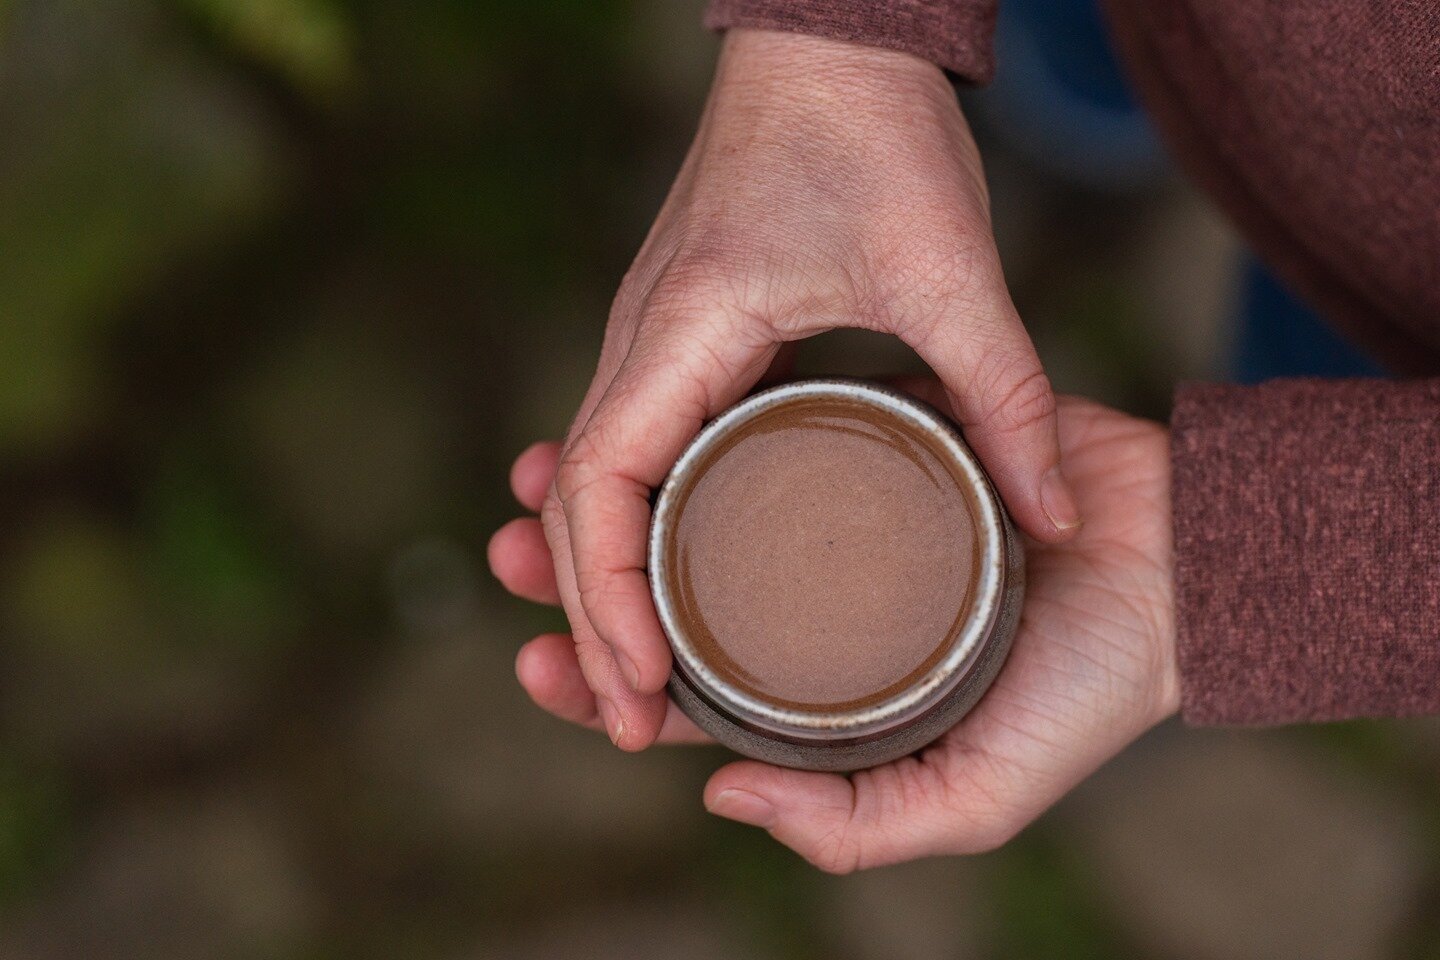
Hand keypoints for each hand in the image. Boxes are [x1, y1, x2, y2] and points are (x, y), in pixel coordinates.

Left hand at [489, 384, 1178, 871]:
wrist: (1179, 570)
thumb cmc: (1084, 694)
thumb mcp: (976, 796)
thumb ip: (857, 824)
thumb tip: (721, 800)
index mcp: (823, 691)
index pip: (691, 694)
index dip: (605, 686)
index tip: (534, 663)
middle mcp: (813, 604)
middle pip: (674, 596)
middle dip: (580, 584)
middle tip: (499, 558)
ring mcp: (835, 519)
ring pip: (704, 508)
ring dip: (622, 496)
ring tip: (538, 473)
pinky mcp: (869, 442)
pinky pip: (770, 430)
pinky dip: (707, 426)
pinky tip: (651, 411)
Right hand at [539, 28, 1080, 750]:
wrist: (827, 45)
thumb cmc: (871, 134)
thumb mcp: (951, 265)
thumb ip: (1007, 394)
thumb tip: (1055, 517)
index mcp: (684, 329)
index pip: (600, 485)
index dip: (607, 597)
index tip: (643, 687)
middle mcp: (644, 341)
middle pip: (578, 505)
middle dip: (591, 621)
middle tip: (629, 724)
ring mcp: (652, 341)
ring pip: (595, 485)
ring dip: (603, 584)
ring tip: (636, 683)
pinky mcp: (681, 341)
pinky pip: (633, 453)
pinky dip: (633, 531)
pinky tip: (664, 587)